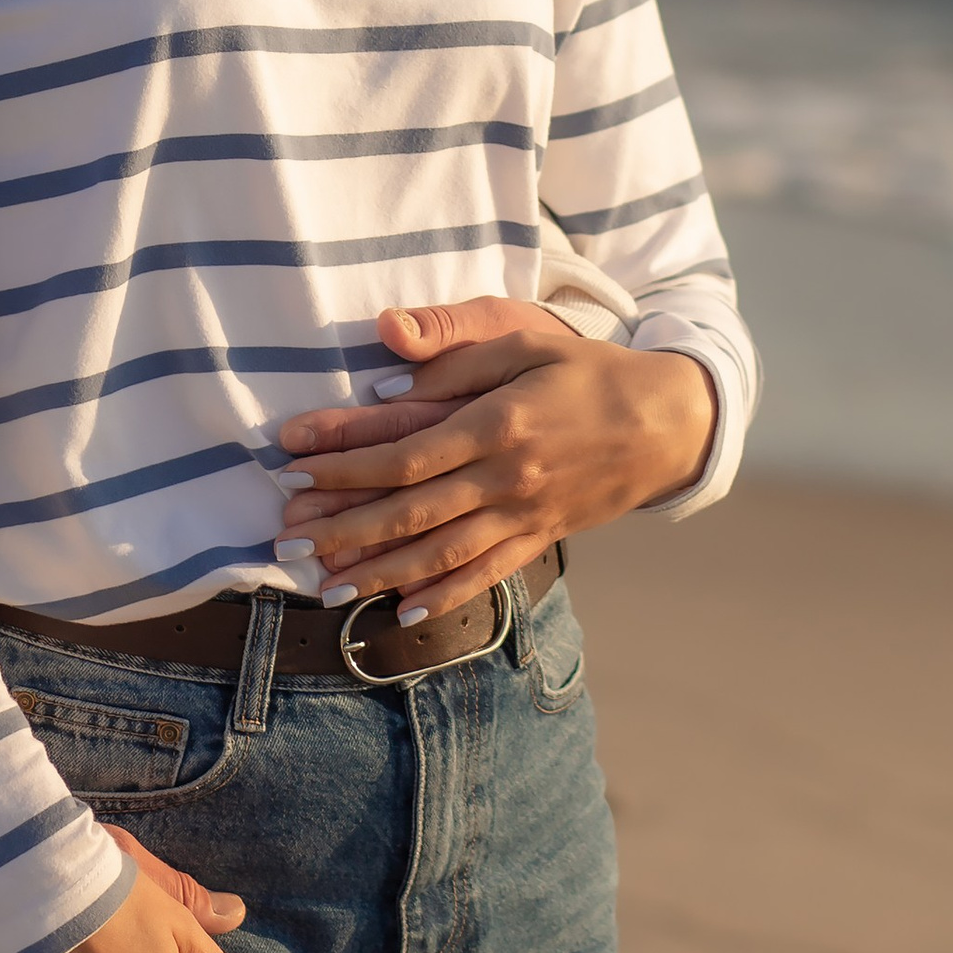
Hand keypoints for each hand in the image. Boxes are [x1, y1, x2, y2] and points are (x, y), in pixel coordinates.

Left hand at [275, 300, 715, 618]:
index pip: (406, 454)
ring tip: (325, 588)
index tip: (295, 471)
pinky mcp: (540, 536)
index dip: (346, 467)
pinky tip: (402, 613)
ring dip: (379, 573)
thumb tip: (385, 365)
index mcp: (496, 423)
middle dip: (344, 530)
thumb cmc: (586, 370)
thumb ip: (454, 353)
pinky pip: (486, 575)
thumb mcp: (524, 340)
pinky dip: (443, 597)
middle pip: (412, 513)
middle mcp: (506, 478)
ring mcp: (524, 515)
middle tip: (288, 544)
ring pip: (441, 554)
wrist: (665, 422)